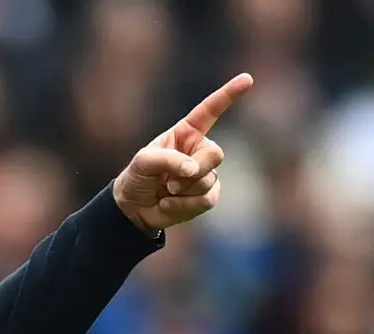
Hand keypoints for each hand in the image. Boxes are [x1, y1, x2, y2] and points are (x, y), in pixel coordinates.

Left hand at [114, 73, 253, 231]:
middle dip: (195, 169)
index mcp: (186, 133)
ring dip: (182, 189)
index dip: (228, 95)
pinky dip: (183, 205)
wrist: (134, 207)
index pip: (209, 111)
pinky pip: (206, 199)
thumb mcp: (144, 162)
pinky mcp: (207, 195)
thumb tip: (192, 170)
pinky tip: (167, 204)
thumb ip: (168, 160)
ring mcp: (206, 173)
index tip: (247, 79)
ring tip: (165, 190)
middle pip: (215, 154)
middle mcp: (199, 150)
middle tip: (169, 181)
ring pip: (208, 180)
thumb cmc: (138, 177)